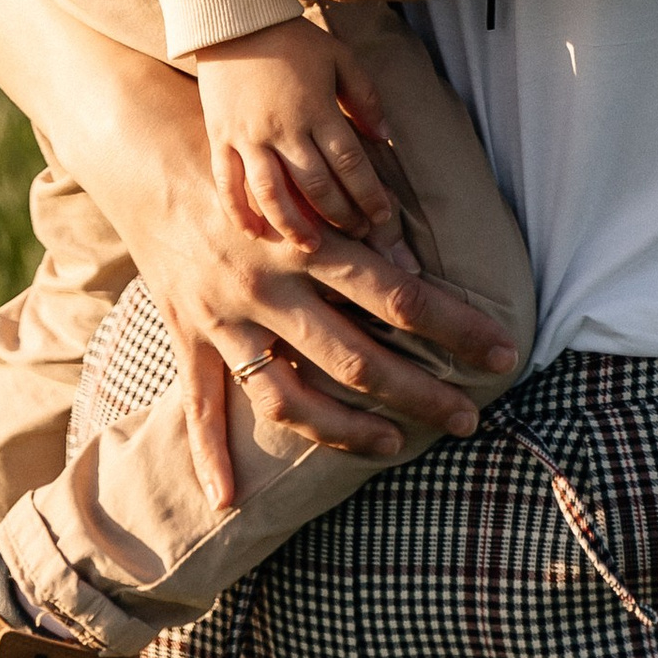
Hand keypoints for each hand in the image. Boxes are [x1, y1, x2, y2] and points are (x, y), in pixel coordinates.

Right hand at [86, 52, 518, 512]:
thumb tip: (420, 266)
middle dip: (420, 392)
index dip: (457, 327)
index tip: (504, 353)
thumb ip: (360, 219)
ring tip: (393, 445)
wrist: (154, 154)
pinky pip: (201, 404)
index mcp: (308, 241)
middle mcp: (268, 284)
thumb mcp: (311, 178)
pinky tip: (229, 502)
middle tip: (467, 418)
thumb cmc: (254, 163)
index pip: (400, 295)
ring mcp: (226, 318)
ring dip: (345, 430)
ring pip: (290, 395)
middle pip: (356, 357)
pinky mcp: (190, 336)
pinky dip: (210, 455)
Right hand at [193, 15, 401, 251]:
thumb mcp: (339, 56)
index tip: (382, 216)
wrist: (234, 20)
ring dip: (294, 226)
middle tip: (357, 235)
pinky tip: (255, 234)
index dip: (369, 194)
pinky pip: (228, 185)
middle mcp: (283, 129)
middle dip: (341, 215)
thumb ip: (365, 95)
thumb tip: (385, 136)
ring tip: (312, 246)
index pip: (350, 163)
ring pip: (273, 195)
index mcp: (317, 108)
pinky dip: (240, 213)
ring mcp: (249, 137)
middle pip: (316, 186)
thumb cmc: (293, 40)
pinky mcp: (221, 139)